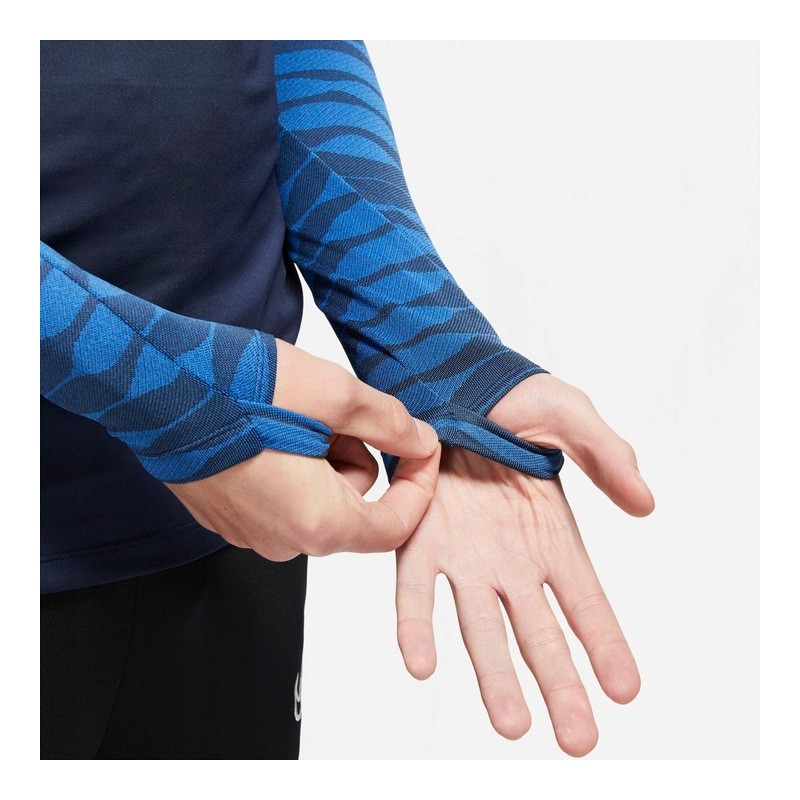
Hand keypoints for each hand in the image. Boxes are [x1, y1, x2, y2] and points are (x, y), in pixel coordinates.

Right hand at [167, 340, 440, 560]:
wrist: (156, 386)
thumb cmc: (240, 390)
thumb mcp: (335, 395)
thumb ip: (391, 424)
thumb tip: (422, 441)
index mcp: (318, 523)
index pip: (396, 526)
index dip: (420, 486)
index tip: (422, 448)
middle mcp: (283, 541)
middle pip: (355, 512)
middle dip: (362, 460)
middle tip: (341, 417)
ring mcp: (249, 533)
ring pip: (319, 504)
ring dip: (326, 461)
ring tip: (299, 417)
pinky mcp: (227, 517)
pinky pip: (282, 501)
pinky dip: (294, 468)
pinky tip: (272, 429)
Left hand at [395, 373, 653, 755]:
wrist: (450, 380)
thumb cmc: (515, 400)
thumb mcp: (571, 417)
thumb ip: (608, 456)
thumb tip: (645, 503)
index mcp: (552, 537)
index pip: (586, 603)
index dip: (606, 644)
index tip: (624, 689)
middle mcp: (510, 560)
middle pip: (540, 634)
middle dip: (561, 686)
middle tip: (578, 739)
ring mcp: (464, 556)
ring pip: (482, 627)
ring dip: (495, 676)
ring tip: (513, 723)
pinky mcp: (418, 540)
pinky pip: (416, 591)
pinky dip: (417, 626)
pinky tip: (421, 662)